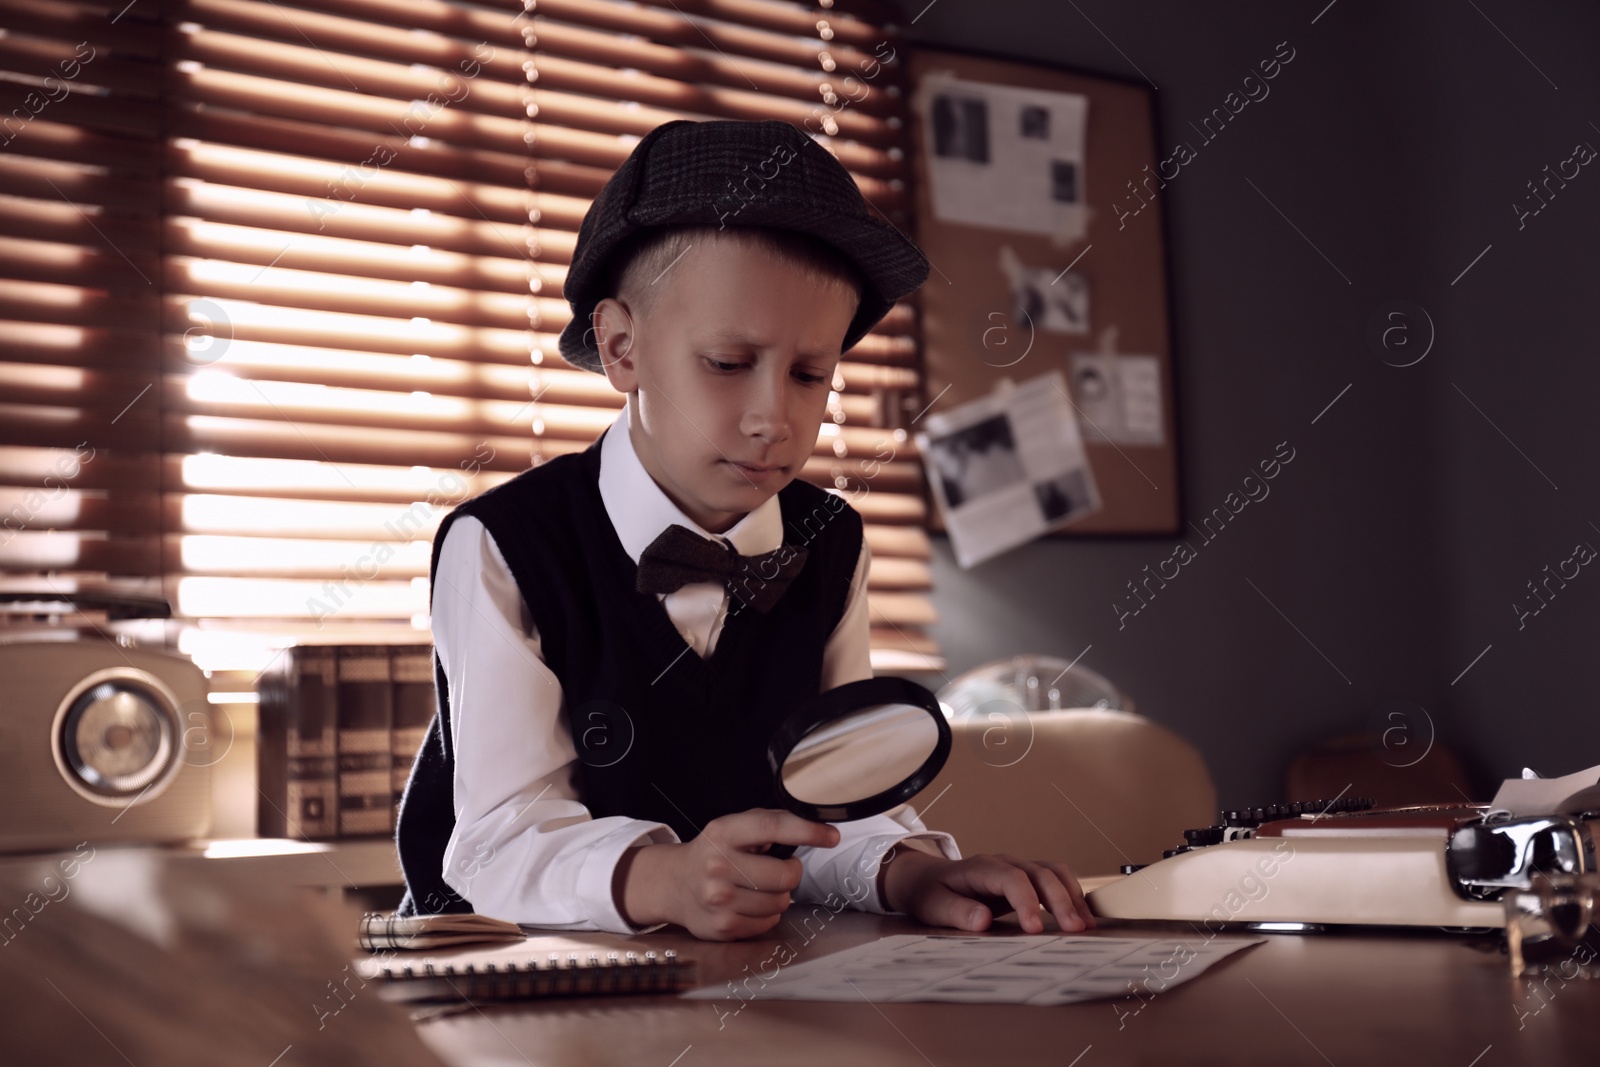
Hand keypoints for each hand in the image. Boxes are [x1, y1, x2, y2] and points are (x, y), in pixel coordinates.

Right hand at [614, 808, 839, 940]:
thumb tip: (816, 826)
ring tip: (758, 887)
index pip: (772, 827)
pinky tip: (749, 904)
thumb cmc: (714, 852)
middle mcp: (718, 865)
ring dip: (779, 896)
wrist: (675, 884)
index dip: (807, 831)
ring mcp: (719, 899)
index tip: (831, 835)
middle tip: (780, 869)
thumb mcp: (733, 827)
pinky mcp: (722, 926)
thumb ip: (770, 823)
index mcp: (724, 833)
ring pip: (780, 903)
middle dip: (791, 873)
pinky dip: (767, 915)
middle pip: (785, 876)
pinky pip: (768, 924)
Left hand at [880, 849, 1092, 933]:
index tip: (1035, 930)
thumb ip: (957, 912)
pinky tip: (1082, 916)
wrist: (925, 878)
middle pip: (1039, 873)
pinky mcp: (1024, 879)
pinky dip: (1071, 894)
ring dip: (1071, 896)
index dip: (1026, 902)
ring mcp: (1015, 869)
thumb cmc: (929, 893)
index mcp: (980, 868)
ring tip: (1086, 924)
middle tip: (1075, 930)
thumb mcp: (933, 905)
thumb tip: (982, 920)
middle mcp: (1003, 864)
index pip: (1011, 879)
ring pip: (1052, 872)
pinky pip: (1054, 880)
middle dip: (1060, 900)